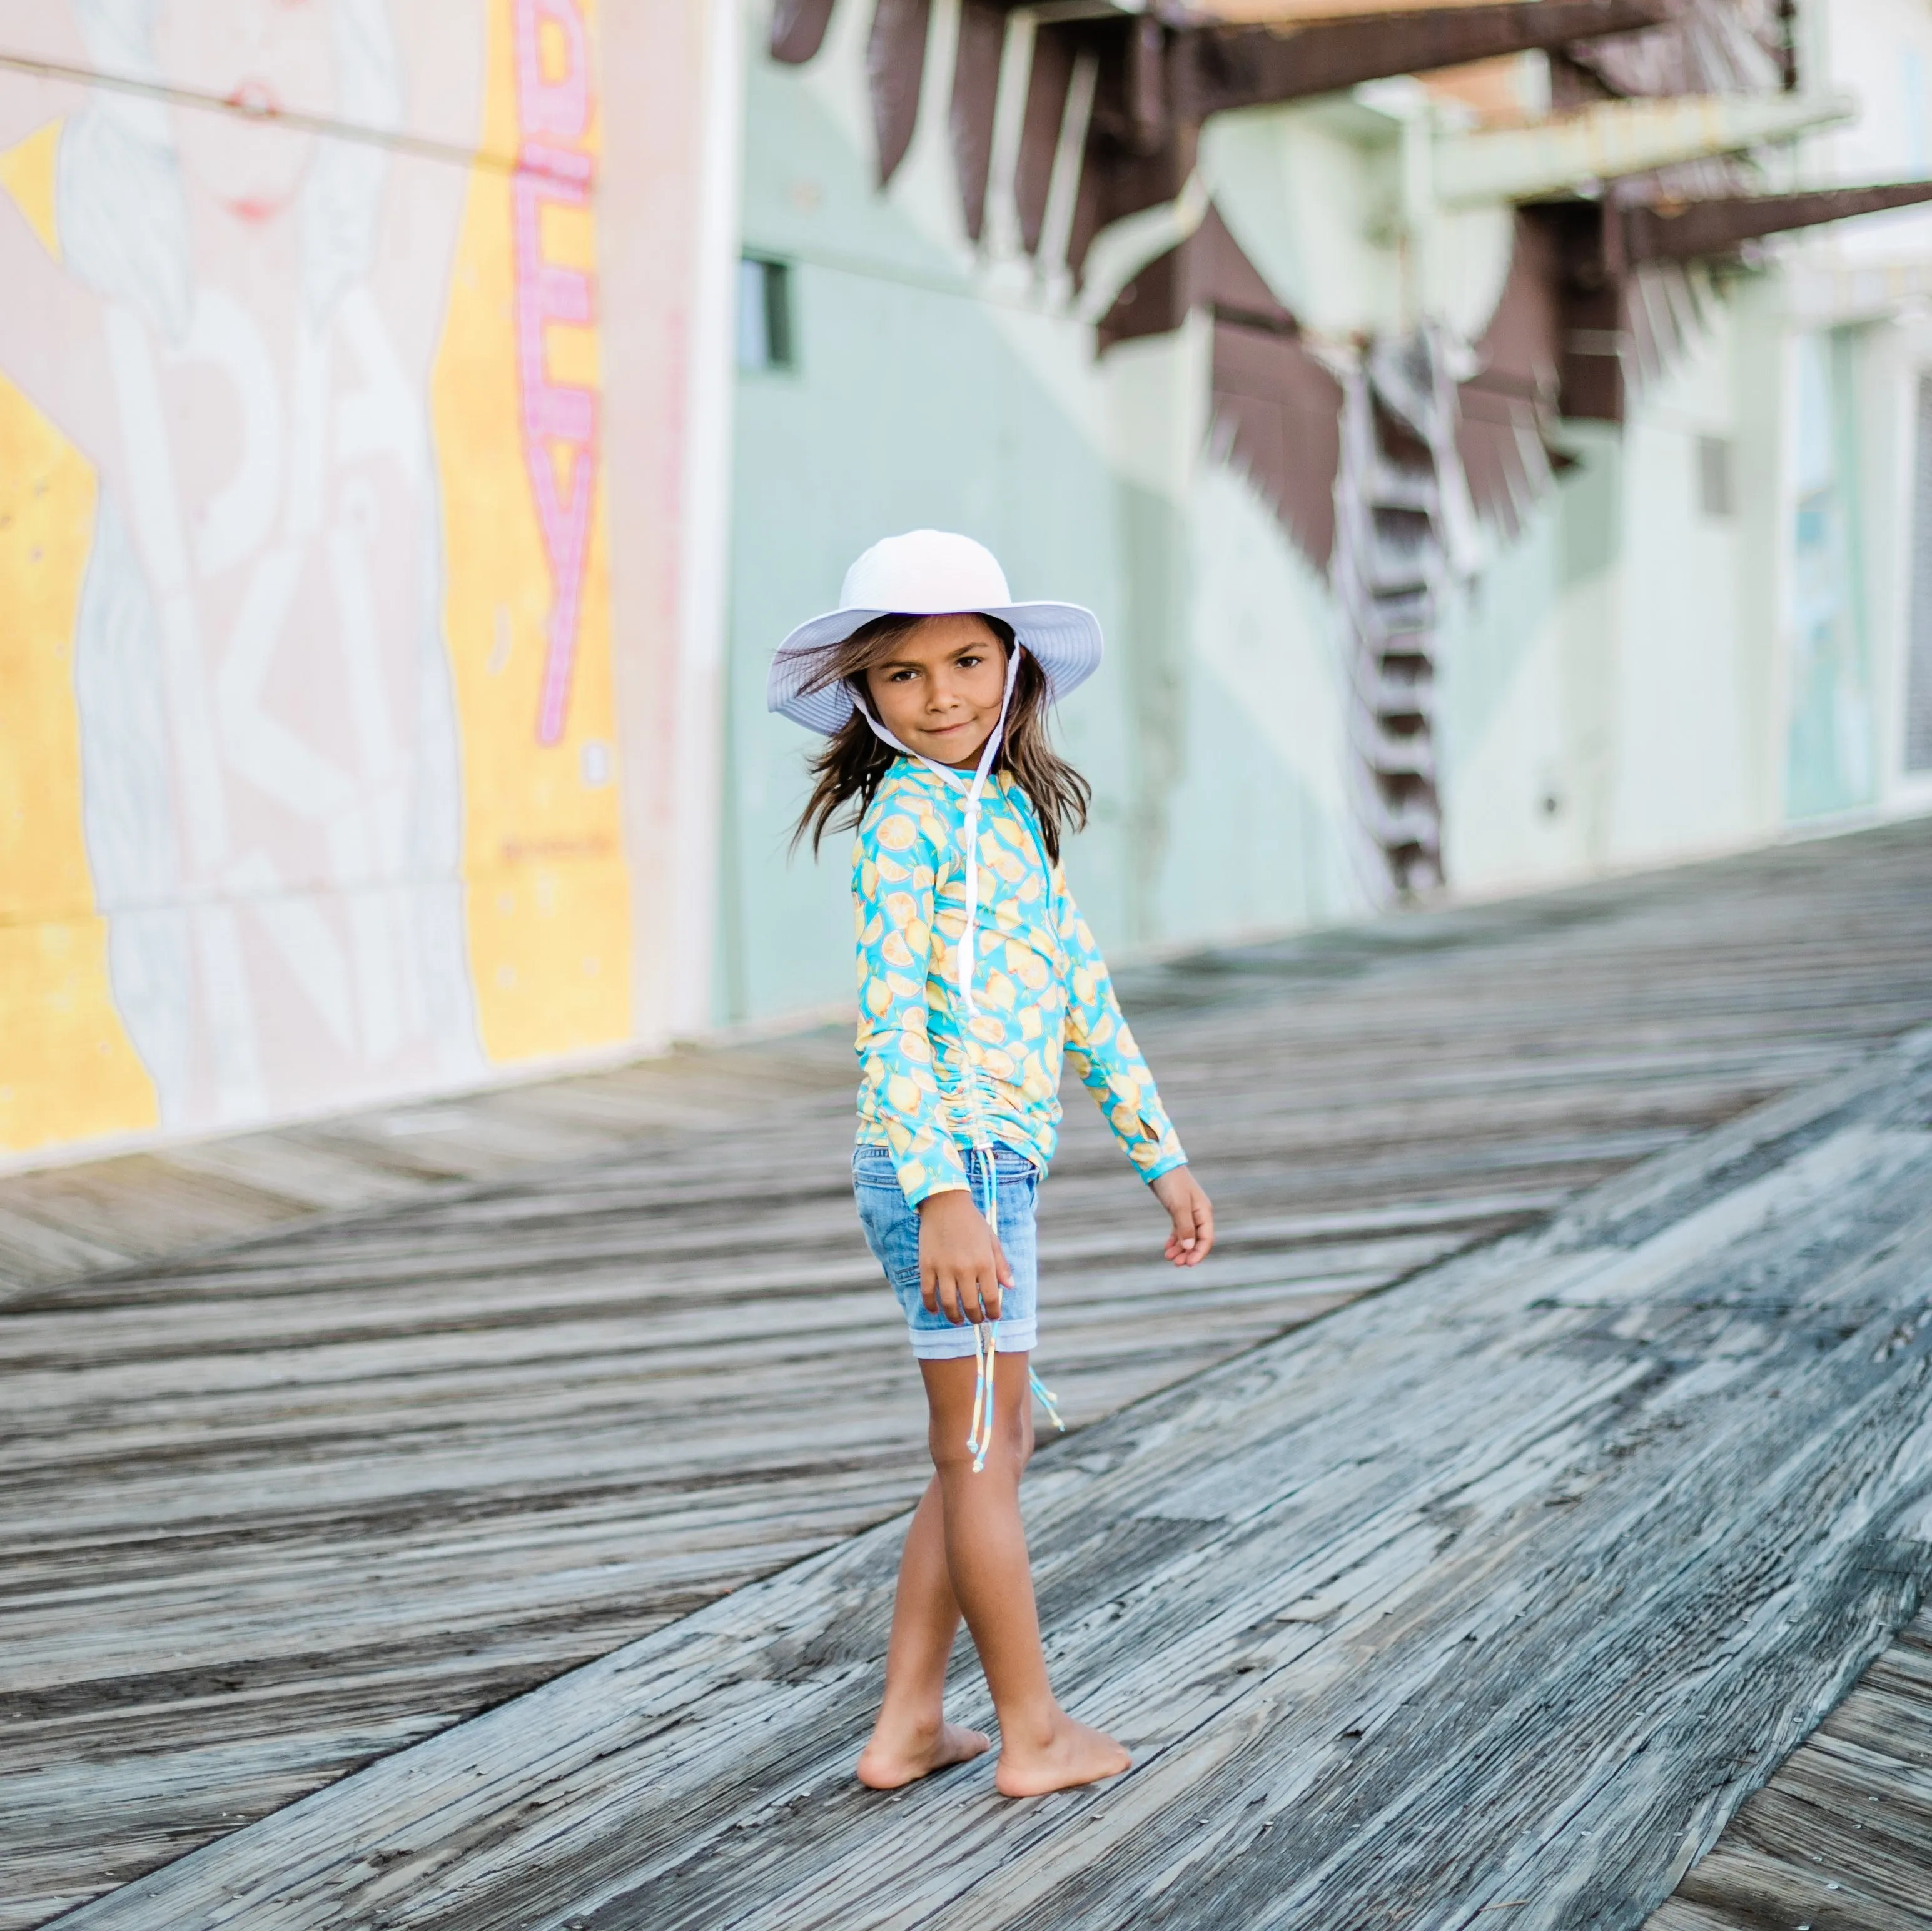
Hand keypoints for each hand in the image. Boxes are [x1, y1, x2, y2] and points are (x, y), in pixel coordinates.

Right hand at [918, 1188, 1012, 1323]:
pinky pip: (928, 1293)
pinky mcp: (927, 1266)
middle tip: (976, 1320)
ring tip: (958, 1320)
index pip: (990, 1298)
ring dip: (954, 1317)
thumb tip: (1010, 1287)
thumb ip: (1001, 1265)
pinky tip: (936, 1311)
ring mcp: (944, 1269)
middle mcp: (965, 1269)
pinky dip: (931, 1306)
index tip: (993, 1317)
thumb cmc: (972, 1222)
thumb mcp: (992, 1241)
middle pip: (970, 1305)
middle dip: (975, 1318)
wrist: (945, 1204)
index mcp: (984, 1263)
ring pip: (949, 1304)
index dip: (993, 1312)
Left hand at [1151, 1167, 1213, 1266]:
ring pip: (1188, 1236)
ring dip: (1180, 1248)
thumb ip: (1185, 1227)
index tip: (1188, 1264)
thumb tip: (1190, 1248)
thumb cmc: (1171, 1183)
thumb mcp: (1179, 1206)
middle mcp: (1199, 1214)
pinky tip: (1167, 1248)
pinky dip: (1174, 1240)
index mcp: (1204, 1212)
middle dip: (1188, 1253)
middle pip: (1197, 1240)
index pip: (1206, 1239)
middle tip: (1175, 1263)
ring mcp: (1188, 1212)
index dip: (1199, 1253)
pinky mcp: (1178, 1210)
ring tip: (1168, 1257)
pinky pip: (1179, 1230)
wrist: (1159, 1165)